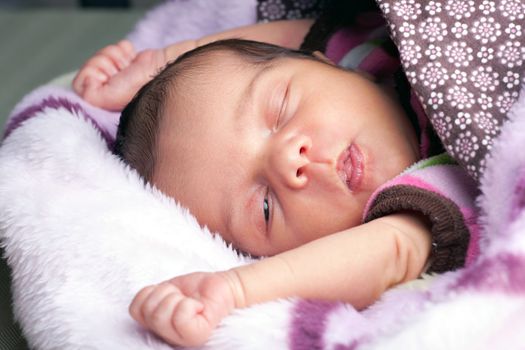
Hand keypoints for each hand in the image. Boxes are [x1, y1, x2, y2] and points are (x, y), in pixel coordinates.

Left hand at [72, 40, 166, 110]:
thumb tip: (86, 81)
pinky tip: (133, 60)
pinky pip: (117, 47)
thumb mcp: (108, 99)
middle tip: (121, 73)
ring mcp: (121, 75)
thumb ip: (90, 96)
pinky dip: (124, 50)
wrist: (164, 71)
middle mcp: (111, 91)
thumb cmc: (142, 89)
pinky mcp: (129, 62)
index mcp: (105, 105)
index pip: (80, 85)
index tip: (106, 80)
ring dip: (116, 57)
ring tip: (129, 67)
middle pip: (90, 66)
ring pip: (102, 55)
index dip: (91, 77)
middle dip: (104, 64)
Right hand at [129, 271, 243, 346]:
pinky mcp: (197, 335)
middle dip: (164, 294)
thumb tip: (139, 304)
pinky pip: (180, 318)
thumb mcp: (167, 289)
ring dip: (176, 298)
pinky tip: (198, 306)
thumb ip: (151, 298)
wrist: (225, 286)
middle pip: (148, 312)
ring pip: (161, 315)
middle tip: (181, 295)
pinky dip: (188, 305)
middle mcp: (166, 335)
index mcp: (156, 324)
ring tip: (189, 301)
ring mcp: (181, 338)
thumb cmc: (197, 288)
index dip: (150, 293)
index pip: (134, 309)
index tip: (167, 292)